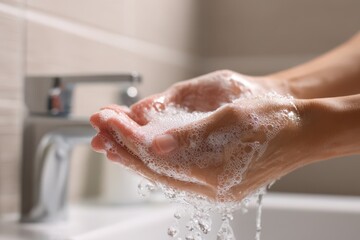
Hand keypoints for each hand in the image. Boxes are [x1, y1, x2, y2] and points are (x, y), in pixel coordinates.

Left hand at [90, 70, 301, 200]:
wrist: (303, 131)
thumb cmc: (275, 119)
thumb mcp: (230, 119)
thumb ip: (190, 136)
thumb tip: (153, 145)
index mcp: (215, 172)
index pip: (156, 156)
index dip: (128, 136)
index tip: (107, 119)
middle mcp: (212, 189)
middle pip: (155, 169)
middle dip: (124, 147)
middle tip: (100, 130)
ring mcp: (215, 190)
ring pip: (163, 174)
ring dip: (136, 156)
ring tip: (112, 142)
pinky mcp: (217, 185)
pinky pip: (177, 175)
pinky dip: (156, 161)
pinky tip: (144, 152)